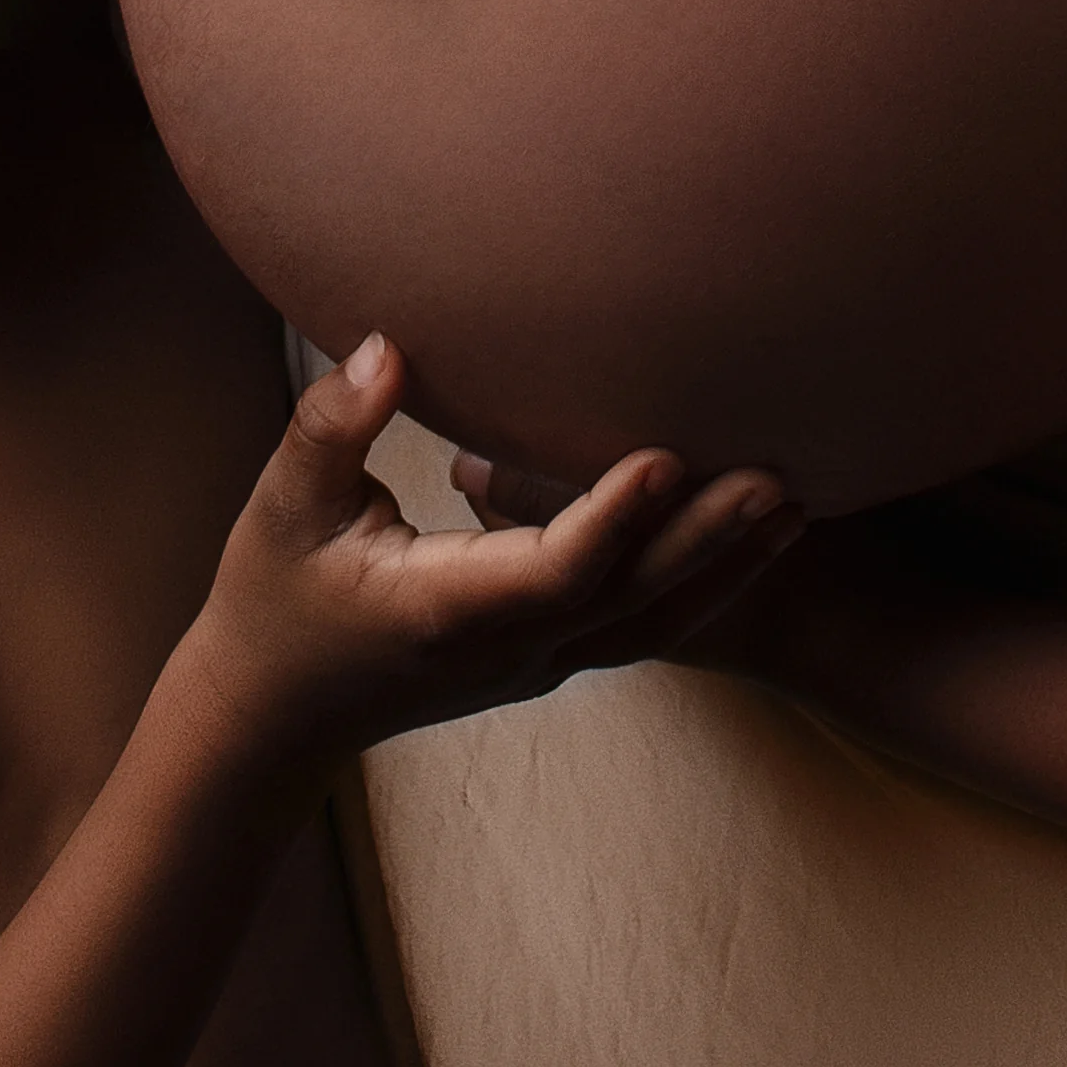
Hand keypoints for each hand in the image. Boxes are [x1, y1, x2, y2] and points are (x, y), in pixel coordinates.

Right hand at [197, 339, 795, 748]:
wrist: (271, 718)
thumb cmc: (273, 600)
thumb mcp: (283, 508)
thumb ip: (333, 426)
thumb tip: (386, 347)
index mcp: (446, 613)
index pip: (553, 573)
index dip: (613, 519)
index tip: (667, 457)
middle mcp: (508, 649)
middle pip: (629, 599)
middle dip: (707, 540)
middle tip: (779, 478)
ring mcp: (535, 665)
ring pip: (652, 623)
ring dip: (725, 566)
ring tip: (796, 504)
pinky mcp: (547, 659)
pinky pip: (643, 627)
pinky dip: (703, 586)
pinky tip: (753, 541)